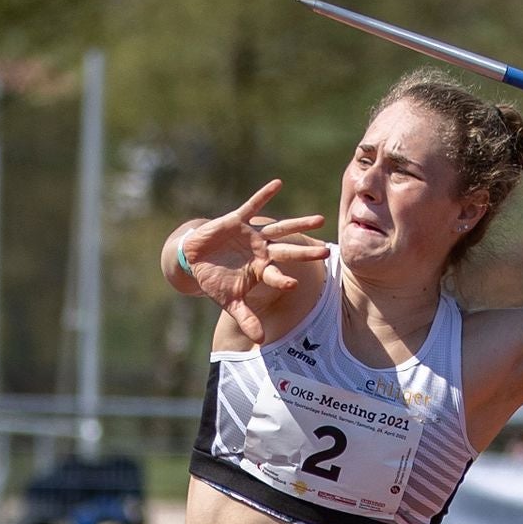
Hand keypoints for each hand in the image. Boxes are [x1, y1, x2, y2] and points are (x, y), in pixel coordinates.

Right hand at [178, 179, 331, 340]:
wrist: (195, 258)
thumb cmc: (215, 280)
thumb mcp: (229, 301)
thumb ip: (246, 318)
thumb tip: (261, 339)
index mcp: (260, 270)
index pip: (276, 276)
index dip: (283, 280)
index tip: (294, 284)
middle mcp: (262, 252)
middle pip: (288, 251)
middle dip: (306, 253)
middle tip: (327, 252)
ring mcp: (252, 235)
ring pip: (280, 229)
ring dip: (298, 224)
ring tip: (319, 220)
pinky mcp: (238, 220)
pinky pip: (253, 205)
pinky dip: (264, 194)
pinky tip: (278, 184)